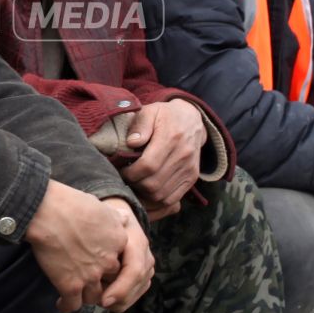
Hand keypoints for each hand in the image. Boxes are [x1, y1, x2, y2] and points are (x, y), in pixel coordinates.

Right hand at [27, 180, 127, 311]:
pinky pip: (72, 305)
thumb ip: (114, 217)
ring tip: (75, 294)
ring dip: (85, 297)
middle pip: (110, 282)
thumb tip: (124, 217)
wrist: (47, 211)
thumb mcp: (101, 206)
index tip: (98, 263)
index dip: (109, 265)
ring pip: (94, 297)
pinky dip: (66, 306)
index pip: (121, 262)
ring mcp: (91, 275)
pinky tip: (60, 303)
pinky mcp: (71, 285)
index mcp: (119, 242)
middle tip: (88, 281)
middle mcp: (108, 261)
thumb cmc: (70, 203)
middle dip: (100, 283)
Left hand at [101, 201, 154, 312]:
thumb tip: (94, 252)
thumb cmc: (105, 221)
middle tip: (87, 298)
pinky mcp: (142, 280)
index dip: (121, 289)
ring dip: (110, 300)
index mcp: (138, 243)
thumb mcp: (102, 224)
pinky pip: (128, 299)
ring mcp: (146, 271)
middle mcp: (146, 259)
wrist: (119, 217)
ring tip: (90, 291)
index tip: (103, 300)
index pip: (135, 271)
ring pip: (130, 298)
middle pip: (133, 289)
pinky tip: (98, 291)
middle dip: (111, 298)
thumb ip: (100, 238)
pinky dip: (113, 301)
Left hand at [120, 101, 204, 219]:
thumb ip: (140, 125)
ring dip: (144, 196)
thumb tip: (131, 143)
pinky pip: (172, 199)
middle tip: (125, 179)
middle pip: (153, 184)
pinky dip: (156, 201)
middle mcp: (183, 156)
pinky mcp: (191, 178)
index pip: (148, 165)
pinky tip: (146, 193)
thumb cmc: (165, 116)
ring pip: (161, 196)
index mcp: (171, 138)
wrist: (192, 120)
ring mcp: (189, 169)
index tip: (121, 170)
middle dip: (134, 185)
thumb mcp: (150, 111)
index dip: (130, 173)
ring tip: (134, 185)